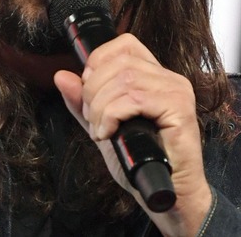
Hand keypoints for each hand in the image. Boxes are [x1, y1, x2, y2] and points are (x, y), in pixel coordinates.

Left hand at [53, 34, 211, 236]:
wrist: (167, 196)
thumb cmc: (141, 163)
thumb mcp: (103, 128)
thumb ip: (83, 104)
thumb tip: (61, 76)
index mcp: (154, 76)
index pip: (124, 45)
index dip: (98, 61)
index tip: (88, 90)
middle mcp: (169, 78)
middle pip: (119, 61)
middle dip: (93, 90)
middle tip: (92, 119)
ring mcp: (176, 92)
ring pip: (124, 80)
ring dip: (101, 106)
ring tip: (100, 129)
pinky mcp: (179, 110)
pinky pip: (135, 98)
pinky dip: (112, 115)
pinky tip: (109, 133)